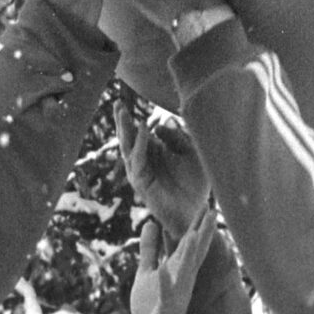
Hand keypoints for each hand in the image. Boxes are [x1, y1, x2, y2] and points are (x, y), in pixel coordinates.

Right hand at [118, 101, 209, 235]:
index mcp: (154, 154)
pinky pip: (138, 160)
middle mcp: (145, 162)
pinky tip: (142, 129)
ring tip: (123, 111)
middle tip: (118, 103)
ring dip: (125, 129)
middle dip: (122, 121)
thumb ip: (176, 139)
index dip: (132, 119)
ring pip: (127, 147)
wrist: (196, 212)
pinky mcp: (141, 183)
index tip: (126, 101)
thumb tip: (158, 126)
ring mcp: (141, 172)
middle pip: (128, 138)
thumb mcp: (190, 154)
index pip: (138, 133)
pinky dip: (139, 144)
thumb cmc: (196, 185)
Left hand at [130, 212, 217, 313]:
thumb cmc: (151, 305)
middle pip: (194, 253)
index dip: (197, 225)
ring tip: (194, 234)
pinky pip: (165, 293)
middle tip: (212, 211)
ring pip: (185, 270)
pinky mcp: (165, 307)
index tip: (206, 205)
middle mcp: (182, 279)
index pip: (190, 244)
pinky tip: (161, 270)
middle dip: (203, 233)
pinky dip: (164, 282)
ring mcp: (176, 293)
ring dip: (189, 253)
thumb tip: (150, 222)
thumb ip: (149, 249)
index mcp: (178, 269)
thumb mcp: (147, 272)